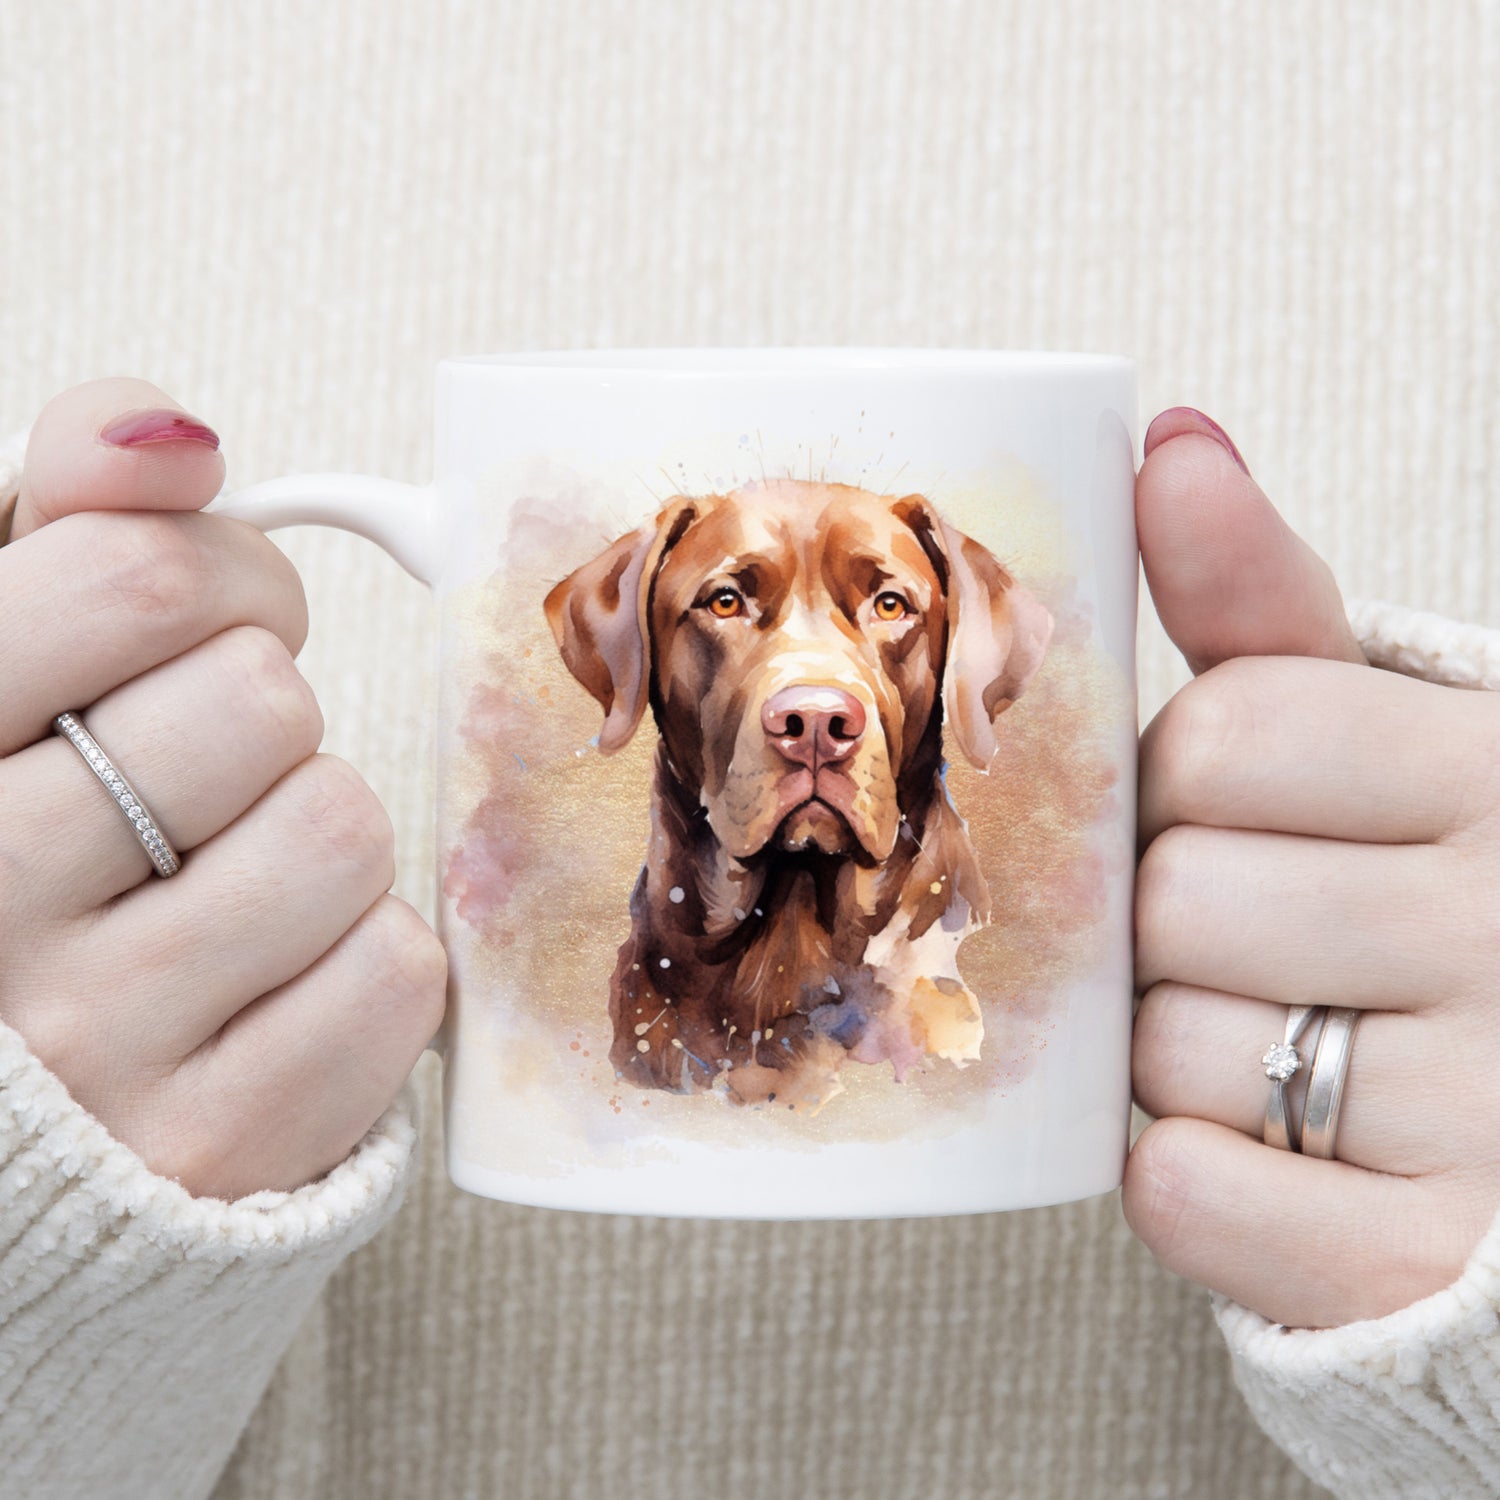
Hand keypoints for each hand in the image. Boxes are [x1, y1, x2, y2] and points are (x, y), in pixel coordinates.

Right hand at [0, 378, 444, 1199]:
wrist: (35, 1115)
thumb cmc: (33, 847)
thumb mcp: (6, 669)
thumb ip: (70, 523)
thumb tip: (173, 433)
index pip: (136, 580)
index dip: (221, 575)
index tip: (209, 620)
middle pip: (260, 701)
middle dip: (263, 712)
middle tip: (211, 769)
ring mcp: (97, 1046)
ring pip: (341, 827)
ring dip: (314, 833)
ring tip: (229, 881)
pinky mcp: (221, 1144)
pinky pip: (395, 971)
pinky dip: (362, 958)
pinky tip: (269, 983)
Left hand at [1123, 407, 1499, 1329]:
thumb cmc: (1424, 888)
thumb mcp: (1378, 729)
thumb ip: (1264, 601)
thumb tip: (1170, 442)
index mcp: (1496, 772)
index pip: (1228, 735)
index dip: (1184, 780)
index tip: (1231, 810)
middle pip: (1176, 896)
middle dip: (1169, 918)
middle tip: (1246, 940)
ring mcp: (1489, 1111)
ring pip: (1170, 1048)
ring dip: (1175, 1049)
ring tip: (1271, 1039)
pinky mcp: (1420, 1260)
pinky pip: (1188, 1191)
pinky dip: (1186, 1175)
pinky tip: (1257, 1146)